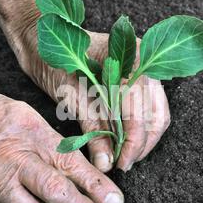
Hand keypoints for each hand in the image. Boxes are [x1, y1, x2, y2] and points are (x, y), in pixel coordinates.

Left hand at [0, 0, 170, 171]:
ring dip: (144, 139)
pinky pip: (150, 108)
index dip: (132, 144)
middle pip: (156, 116)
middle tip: (123, 164)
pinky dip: (141, 128)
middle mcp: (144, 62)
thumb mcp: (72, 97)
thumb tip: (106, 163)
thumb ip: (93, 129)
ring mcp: (145, 68)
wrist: (44, 38)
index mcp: (130, 61)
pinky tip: (126, 140)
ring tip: (125, 156)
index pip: (140, 114)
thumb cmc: (54, 60)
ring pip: (157, 115)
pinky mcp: (139, 77)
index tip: (121, 164)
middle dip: (141, 145)